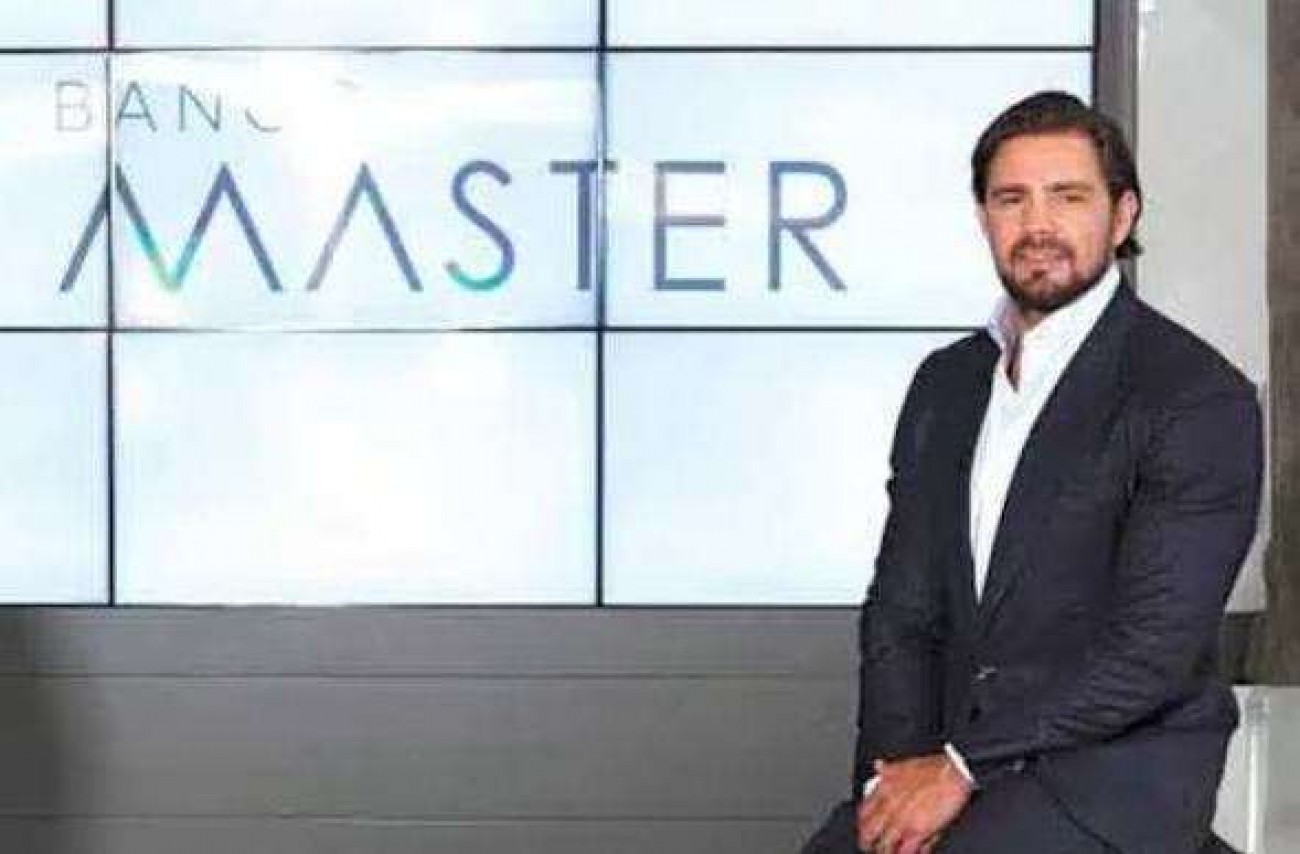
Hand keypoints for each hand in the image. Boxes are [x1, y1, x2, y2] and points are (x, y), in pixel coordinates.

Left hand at [857, 753, 972, 853]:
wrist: (953, 772)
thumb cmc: (933, 768)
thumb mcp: (903, 764)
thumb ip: (888, 768)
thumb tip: (877, 765)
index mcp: (884, 789)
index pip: (863, 812)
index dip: (862, 824)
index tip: (864, 829)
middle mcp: (889, 806)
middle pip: (869, 833)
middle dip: (868, 843)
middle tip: (871, 847)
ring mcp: (902, 820)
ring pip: (884, 845)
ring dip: (886, 852)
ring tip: (890, 853)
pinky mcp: (918, 831)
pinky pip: (906, 851)